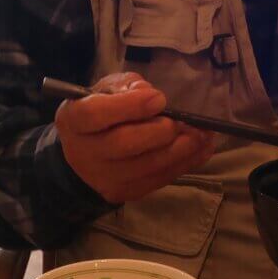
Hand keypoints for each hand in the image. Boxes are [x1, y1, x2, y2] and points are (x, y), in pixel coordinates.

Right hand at [54, 73, 214, 204]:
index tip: (159, 99)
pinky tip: (202, 148)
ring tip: (203, 134)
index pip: (96, 114)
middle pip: (124, 144)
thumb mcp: (108, 88)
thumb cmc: (102, 111)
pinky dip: (185, 164)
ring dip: (181, 150)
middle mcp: (84, 152)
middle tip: (184, 121)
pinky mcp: (125, 193)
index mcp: (74, 119)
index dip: (130, 106)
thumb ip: (128, 85)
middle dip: (160, 131)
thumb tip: (150, 93)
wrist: (86, 153)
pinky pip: (158, 180)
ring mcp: (104, 177)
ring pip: (146, 166)